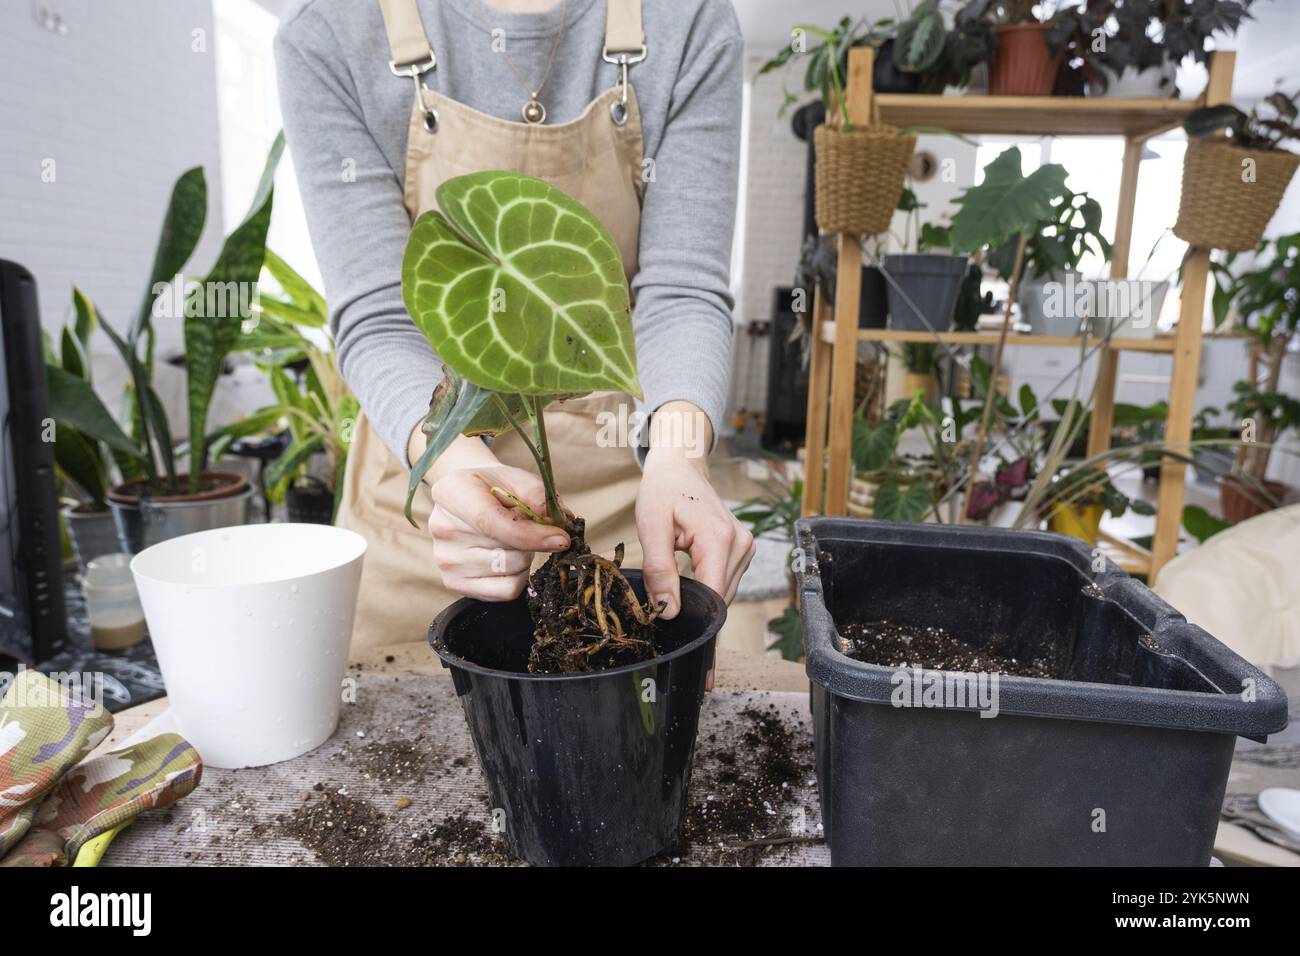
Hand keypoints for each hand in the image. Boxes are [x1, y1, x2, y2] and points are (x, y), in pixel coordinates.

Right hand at [417, 432, 569, 601]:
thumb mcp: (517, 478)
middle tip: (529, 527)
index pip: (492, 522)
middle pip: (505, 551)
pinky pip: (504, 591)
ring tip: (514, 541)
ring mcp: (445, 560)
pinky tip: (510, 558)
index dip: (531, 535)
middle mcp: (442, 528)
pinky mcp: (454, 583)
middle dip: (531, 542)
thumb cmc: (495, 487)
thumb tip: (557, 523)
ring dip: (525, 558)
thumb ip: (539, 495)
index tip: (560, 538)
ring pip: (509, 572)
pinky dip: (518, 577)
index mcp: (451, 493)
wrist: (469, 497)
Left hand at [635, 403, 754, 618]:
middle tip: (663, 587)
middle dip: (692, 601)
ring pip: (724, 593)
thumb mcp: (650, 527)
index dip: (689, 610)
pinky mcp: (744, 550)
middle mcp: (741, 544)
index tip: (664, 610)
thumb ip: (658, 570)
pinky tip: (689, 567)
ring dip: (699, 592)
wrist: (680, 467)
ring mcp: (747, 547)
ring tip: (676, 571)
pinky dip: (706, 583)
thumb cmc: (663, 490)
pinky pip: (726, 581)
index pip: (712, 596)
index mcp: (720, 538)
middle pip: (719, 597)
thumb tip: (668, 610)